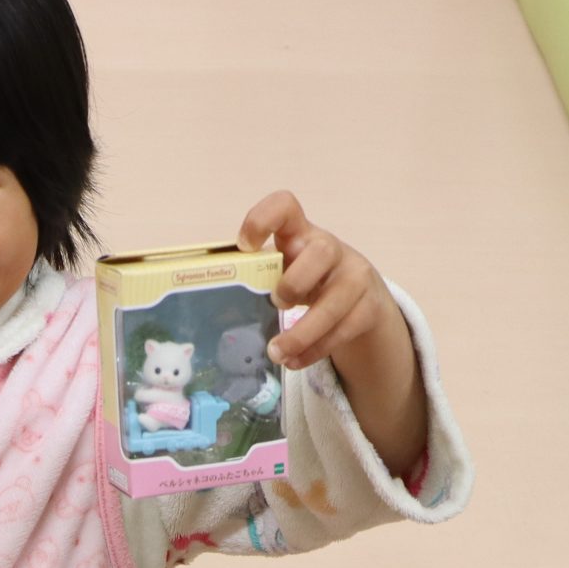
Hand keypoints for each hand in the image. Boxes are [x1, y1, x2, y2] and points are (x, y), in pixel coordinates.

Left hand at [237, 190, 428, 481]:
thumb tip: (200, 298)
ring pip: (335, 302)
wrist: (360, 298)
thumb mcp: (283, 268)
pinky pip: (343, 330)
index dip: (264, 220)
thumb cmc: (305, 279)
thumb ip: (256, 274)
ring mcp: (354, 277)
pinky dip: (315, 350)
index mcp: (299, 231)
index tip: (246, 246)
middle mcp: (330, 248)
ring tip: (277, 353)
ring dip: (302, 332)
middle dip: (296, 280)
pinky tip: (294, 362)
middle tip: (276, 304)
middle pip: (321, 251)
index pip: (285, 205)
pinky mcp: (368, 308)